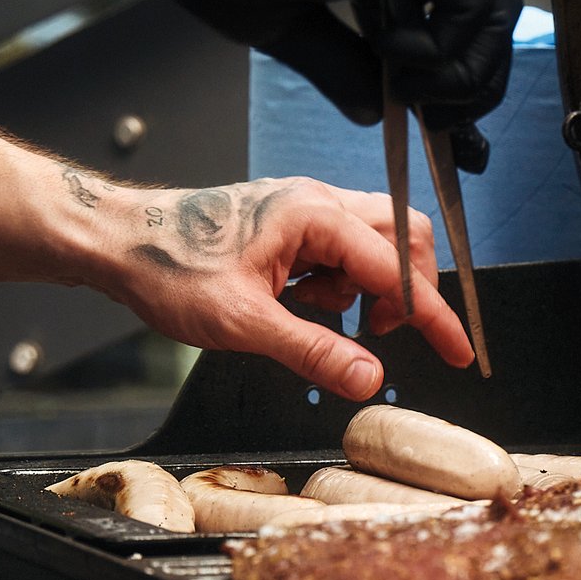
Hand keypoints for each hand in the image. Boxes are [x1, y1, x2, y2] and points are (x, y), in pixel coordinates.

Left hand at [99, 177, 473, 397]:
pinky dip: (337, 283)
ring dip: (366, 288)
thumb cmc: (169, 269)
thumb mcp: (244, 324)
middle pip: (404, 239)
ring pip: (374, 244)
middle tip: (381, 335)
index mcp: (313, 216)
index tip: (460, 353)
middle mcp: (316, 202)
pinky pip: (340, 250)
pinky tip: (296, 304)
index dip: (435, 318)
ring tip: (317, 318)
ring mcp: (303, 208)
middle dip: (407, 292)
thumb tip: (369, 378)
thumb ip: (314, 351)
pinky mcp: (289, 222)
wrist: (120, 242)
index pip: (399, 269)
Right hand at [135, 0, 521, 163]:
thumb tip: (377, 114)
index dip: (462, 86)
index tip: (446, 135)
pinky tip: (395, 53)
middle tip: (429, 117)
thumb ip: (344, 70)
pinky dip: (443, 42)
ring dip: (460, 70)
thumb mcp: (291, 34)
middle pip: (489, 24)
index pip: (459, 30)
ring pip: (490, 13)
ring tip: (407, 89)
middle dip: (472, 86)